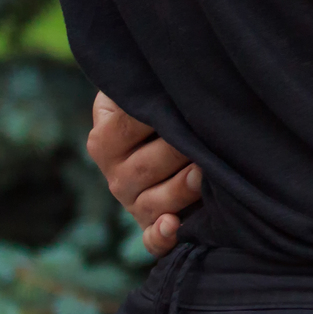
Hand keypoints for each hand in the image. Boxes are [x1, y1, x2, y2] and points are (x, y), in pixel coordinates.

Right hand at [86, 92, 203, 256]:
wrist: (171, 138)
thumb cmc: (161, 105)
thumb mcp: (143, 89)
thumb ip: (141, 83)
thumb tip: (159, 72)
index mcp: (106, 140)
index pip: (125, 127)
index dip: (153, 114)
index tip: (178, 100)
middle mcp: (116, 175)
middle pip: (143, 168)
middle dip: (178, 152)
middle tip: (207, 136)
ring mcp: (134, 203)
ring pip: (153, 203)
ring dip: (180, 189)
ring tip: (204, 172)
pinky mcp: (152, 226)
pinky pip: (151, 240)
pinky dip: (161, 237)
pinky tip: (173, 225)